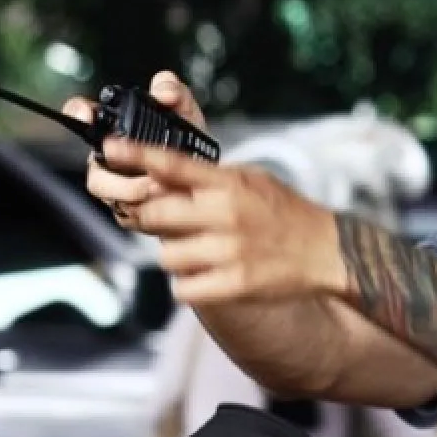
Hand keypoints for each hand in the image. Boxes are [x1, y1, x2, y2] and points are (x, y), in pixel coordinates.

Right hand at [61, 70, 205, 228]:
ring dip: (137, 197)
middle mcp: (111, 161)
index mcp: (116, 131)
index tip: (86, 114)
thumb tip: (163, 91)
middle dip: (118, 181)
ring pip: (112, 199)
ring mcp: (118, 189)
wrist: (207, 175)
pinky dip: (149, 213)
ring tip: (163, 191)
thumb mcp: (186, 111)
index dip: (79, 114)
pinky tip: (168, 204)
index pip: (85, 118)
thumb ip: (174, 92)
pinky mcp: (132, 213)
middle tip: (147, 179)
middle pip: (96, 174)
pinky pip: (129, 216)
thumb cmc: (188, 140)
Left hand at [101, 137, 349, 305]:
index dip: (136, 154)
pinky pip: (184, 289)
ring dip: (175, 255)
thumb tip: (166, 172)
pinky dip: (189, 284)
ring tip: (198, 251)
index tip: (109, 147)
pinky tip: (207, 275)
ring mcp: (229, 252)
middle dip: (148, 217)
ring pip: (167, 255)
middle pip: (156, 213)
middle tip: (158, 219)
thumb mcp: (253, 180)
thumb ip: (212, 178)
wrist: (327, 252)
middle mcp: (226, 215)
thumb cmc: (286, 214)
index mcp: (229, 185)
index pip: (174, 164)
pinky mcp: (233, 285)